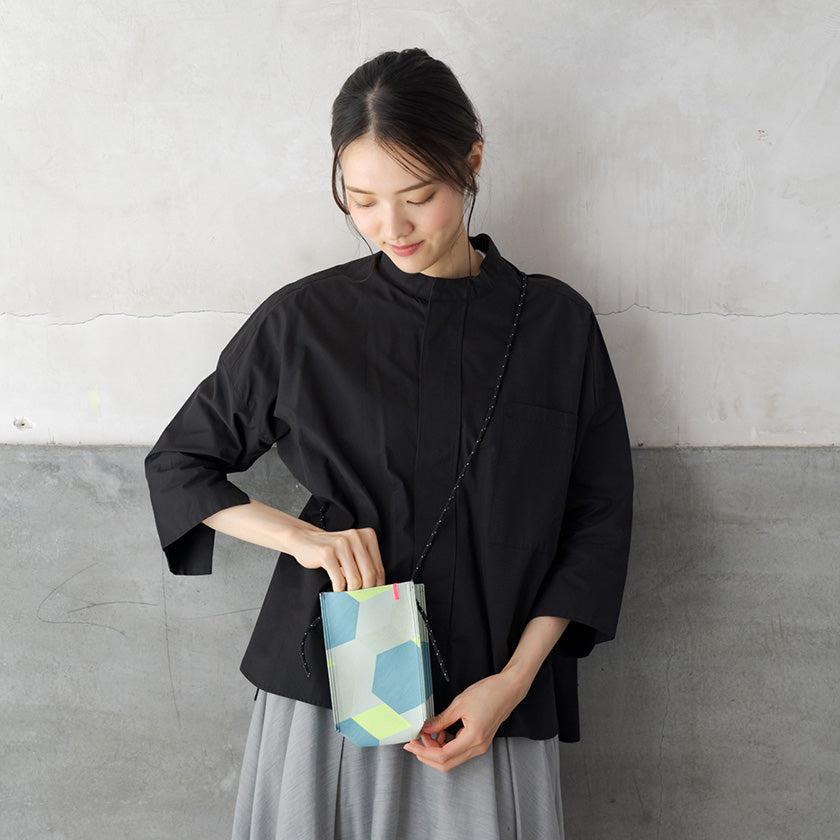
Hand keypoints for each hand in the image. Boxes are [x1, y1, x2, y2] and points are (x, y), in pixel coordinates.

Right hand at [290, 524, 385, 591]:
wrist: (305, 539)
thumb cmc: (332, 549)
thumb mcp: (353, 552)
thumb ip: (365, 565)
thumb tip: (376, 590)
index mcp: (367, 536)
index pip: (379, 568)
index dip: (378, 587)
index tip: (374, 597)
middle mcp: (356, 537)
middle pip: (370, 575)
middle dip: (366, 592)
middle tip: (362, 601)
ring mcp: (341, 544)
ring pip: (355, 580)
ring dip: (352, 593)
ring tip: (349, 596)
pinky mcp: (327, 553)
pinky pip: (339, 580)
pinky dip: (339, 590)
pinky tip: (338, 591)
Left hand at [402, 670, 526, 772]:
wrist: (509, 689)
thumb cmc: (489, 693)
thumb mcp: (460, 704)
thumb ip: (441, 720)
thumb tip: (425, 728)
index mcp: (473, 739)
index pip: (442, 756)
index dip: (424, 752)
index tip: (411, 744)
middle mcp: (478, 747)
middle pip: (447, 763)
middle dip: (427, 754)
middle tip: (415, 742)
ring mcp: (480, 746)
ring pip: (452, 758)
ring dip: (437, 749)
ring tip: (429, 732)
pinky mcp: (480, 741)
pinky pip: (459, 750)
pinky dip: (447, 744)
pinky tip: (441, 732)